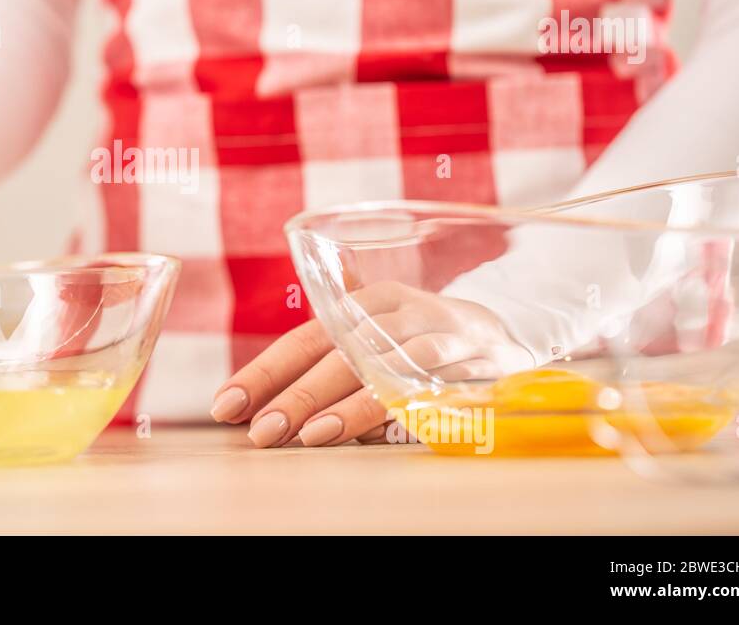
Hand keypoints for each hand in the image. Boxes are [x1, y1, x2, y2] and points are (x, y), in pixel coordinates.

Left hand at [209, 280, 534, 447]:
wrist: (512, 334)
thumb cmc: (425, 338)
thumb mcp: (378, 329)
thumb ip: (329, 346)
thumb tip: (266, 385)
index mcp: (367, 303)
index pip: (305, 337)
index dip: (264, 370)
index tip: (226, 404)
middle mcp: (399, 314)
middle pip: (337, 353)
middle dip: (294, 394)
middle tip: (259, 430)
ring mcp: (437, 338)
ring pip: (380, 369)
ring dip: (341, 405)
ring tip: (304, 436)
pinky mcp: (471, 368)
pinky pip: (427, 389)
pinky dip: (394, 410)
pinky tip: (367, 433)